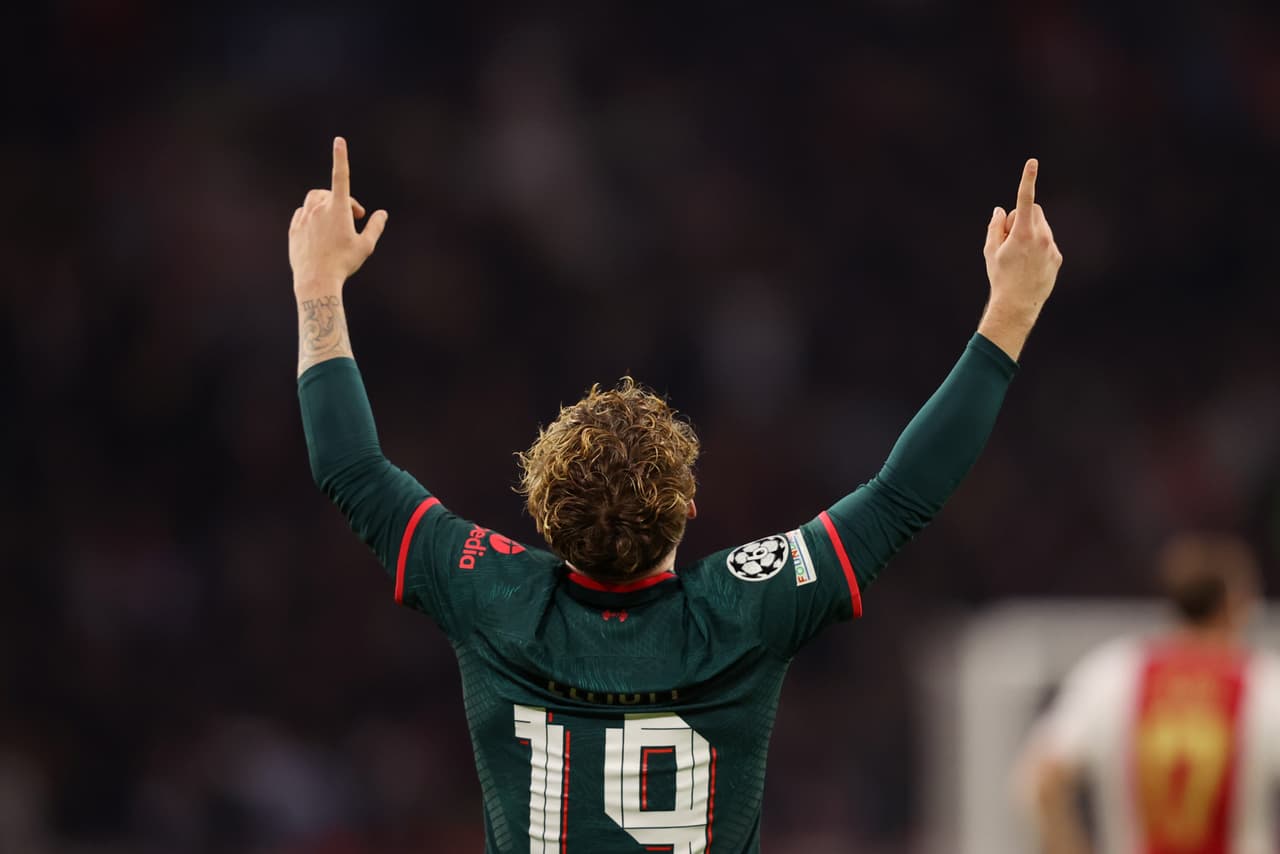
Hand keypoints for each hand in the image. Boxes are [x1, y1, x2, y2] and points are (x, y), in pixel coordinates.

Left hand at [289, 137, 388, 293]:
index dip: (341, 157)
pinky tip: (320, 232)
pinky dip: (312, 216)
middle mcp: (318, 209)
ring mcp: (303, 218)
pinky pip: (302, 214)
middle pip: (330, 193)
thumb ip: (374, 227)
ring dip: (326, 206)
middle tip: (355, 217)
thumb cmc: (344, 264)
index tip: (339, 141)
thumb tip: (382, 213)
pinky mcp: (294, 229)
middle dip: (343, 201)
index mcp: (338, 209)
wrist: (316, 280)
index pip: (341, 177)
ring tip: (335, 224)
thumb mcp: (365, 246)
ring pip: (314, 201)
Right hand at [978, 159, 1062, 359]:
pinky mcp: (1057, 256)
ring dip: (1030, 233)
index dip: (1027, 180)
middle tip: (1009, 239)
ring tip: (1020, 257)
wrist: (1017, 305)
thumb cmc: (1000, 277)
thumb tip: (1001, 211)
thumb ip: (995, 227)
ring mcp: (1051, 247)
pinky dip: (1038, 247)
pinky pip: (1047, 242)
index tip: (1032, 162)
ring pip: (1041, 226)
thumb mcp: (991, 251)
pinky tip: (1029, 265)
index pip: (1025, 200)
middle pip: (1033, 211)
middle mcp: (1041, 236)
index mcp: (1023, 233)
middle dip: (1021, 218)